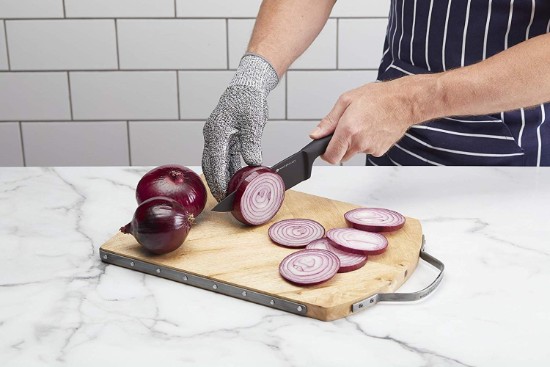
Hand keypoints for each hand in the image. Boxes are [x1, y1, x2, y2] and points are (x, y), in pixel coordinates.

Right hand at [202, 54, 278, 201]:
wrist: (247, 85)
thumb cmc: (249, 100)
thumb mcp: (253, 121)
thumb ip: (251, 143)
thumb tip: (253, 162)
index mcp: (216, 131)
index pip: (215, 162)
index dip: (218, 181)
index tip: (224, 196)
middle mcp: (212, 135)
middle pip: (210, 165)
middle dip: (216, 184)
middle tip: (225, 201)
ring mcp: (215, 136)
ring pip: (215, 163)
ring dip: (221, 178)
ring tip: (230, 194)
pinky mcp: (223, 137)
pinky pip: (223, 157)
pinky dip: (227, 169)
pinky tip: (234, 180)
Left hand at [309, 75, 431, 162]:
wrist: (405, 102)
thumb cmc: (379, 97)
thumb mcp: (346, 100)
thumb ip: (329, 121)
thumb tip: (316, 135)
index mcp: (348, 129)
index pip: (331, 156)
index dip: (325, 154)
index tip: (325, 148)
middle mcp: (359, 142)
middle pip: (341, 156)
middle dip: (340, 146)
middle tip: (347, 128)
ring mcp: (371, 148)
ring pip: (354, 152)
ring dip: (354, 143)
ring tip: (363, 124)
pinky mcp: (380, 151)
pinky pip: (366, 150)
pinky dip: (366, 142)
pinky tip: (372, 128)